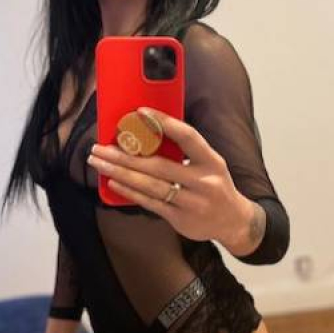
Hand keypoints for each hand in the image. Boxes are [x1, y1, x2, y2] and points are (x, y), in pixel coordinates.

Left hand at [87, 107, 253, 247]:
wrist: (233, 220)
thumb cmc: (213, 184)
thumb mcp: (208, 163)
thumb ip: (183, 151)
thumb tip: (145, 134)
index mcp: (211, 160)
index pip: (187, 136)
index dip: (164, 122)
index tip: (139, 112)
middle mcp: (203, 181)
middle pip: (158, 165)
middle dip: (125, 155)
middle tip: (100, 147)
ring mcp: (192, 202)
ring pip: (150, 185)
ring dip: (121, 173)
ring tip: (100, 162)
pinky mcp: (181, 219)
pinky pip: (150, 203)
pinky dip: (130, 191)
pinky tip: (114, 182)